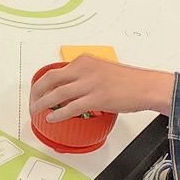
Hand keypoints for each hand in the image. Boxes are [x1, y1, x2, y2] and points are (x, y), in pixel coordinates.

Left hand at [29, 56, 173, 120]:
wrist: (147, 86)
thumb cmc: (129, 81)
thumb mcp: (102, 70)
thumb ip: (84, 75)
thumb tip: (68, 88)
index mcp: (85, 61)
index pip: (56, 70)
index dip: (42, 82)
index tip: (37, 90)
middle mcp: (85, 69)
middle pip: (50, 79)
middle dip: (37, 92)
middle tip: (32, 100)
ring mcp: (90, 84)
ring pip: (57, 94)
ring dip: (43, 104)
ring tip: (36, 110)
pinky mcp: (96, 98)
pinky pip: (70, 108)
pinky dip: (58, 114)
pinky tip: (52, 118)